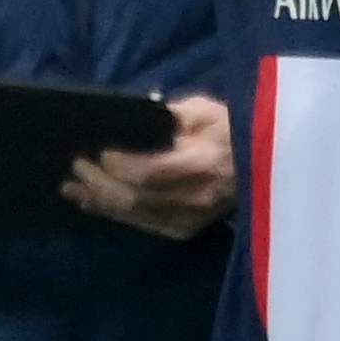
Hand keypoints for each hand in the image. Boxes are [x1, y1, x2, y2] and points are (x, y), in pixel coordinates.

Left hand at [64, 93, 235, 238]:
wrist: (269, 167)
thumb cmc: (236, 130)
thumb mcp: (207, 111)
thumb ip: (170, 116)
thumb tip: (132, 120)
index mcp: (204, 163)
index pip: (152, 172)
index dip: (120, 166)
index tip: (99, 151)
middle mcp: (196, 198)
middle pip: (136, 198)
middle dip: (100, 184)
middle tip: (75, 167)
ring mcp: (191, 219)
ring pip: (134, 215)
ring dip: (99, 202)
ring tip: (70, 189)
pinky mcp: (185, 229)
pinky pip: (141, 224)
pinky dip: (114, 213)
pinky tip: (92, 203)